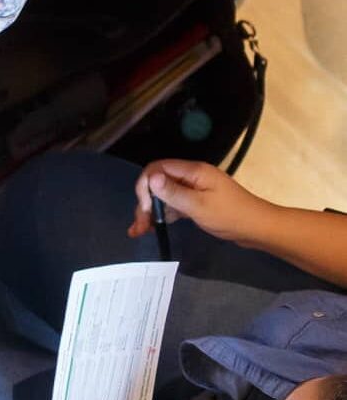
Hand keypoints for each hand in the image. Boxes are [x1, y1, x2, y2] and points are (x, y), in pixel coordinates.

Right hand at [127, 158, 272, 244]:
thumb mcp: (198, 205)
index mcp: (193, 171)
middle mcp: (191, 177)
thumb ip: (173, 192)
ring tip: (140, 230)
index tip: (146, 207)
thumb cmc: (230, 216)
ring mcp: (194, 189)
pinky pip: (173, 204)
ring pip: (163, 196)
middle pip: (158, 183)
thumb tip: (150, 177)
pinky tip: (152, 228)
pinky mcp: (196, 201)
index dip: (145, 185)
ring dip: (151, 212)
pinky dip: (162, 215)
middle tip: (140, 224)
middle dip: (146, 202)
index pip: (157, 168)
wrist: (257, 228)